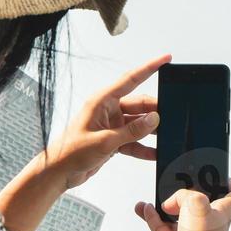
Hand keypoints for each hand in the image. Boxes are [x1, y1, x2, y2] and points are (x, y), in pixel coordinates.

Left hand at [48, 54, 168, 189]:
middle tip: (171, 117)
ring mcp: (111, 125)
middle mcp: (108, 110)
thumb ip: (132, 131)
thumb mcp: (105, 141)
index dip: (149, 68)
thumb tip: (154, 120)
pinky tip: (154, 153)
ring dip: (150, 131)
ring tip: (166, 136)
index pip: (131, 80)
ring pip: (138, 123)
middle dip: (155, 111)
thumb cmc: (71, 152)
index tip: (165, 59)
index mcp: (102, 101)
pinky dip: (143, 146)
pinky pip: (133, 140)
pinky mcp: (113, 139)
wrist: (59, 172)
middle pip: (139, 105)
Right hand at [135, 179, 230, 230]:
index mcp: (222, 212)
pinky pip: (164, 230)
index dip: (230, 184)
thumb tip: (169, 203)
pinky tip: (144, 209)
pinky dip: (154, 219)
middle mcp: (210, 224)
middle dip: (188, 194)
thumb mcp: (196, 203)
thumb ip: (183, 195)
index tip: (219, 177)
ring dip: (165, 206)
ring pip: (178, 216)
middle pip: (202, 204)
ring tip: (154, 197)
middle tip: (178, 184)